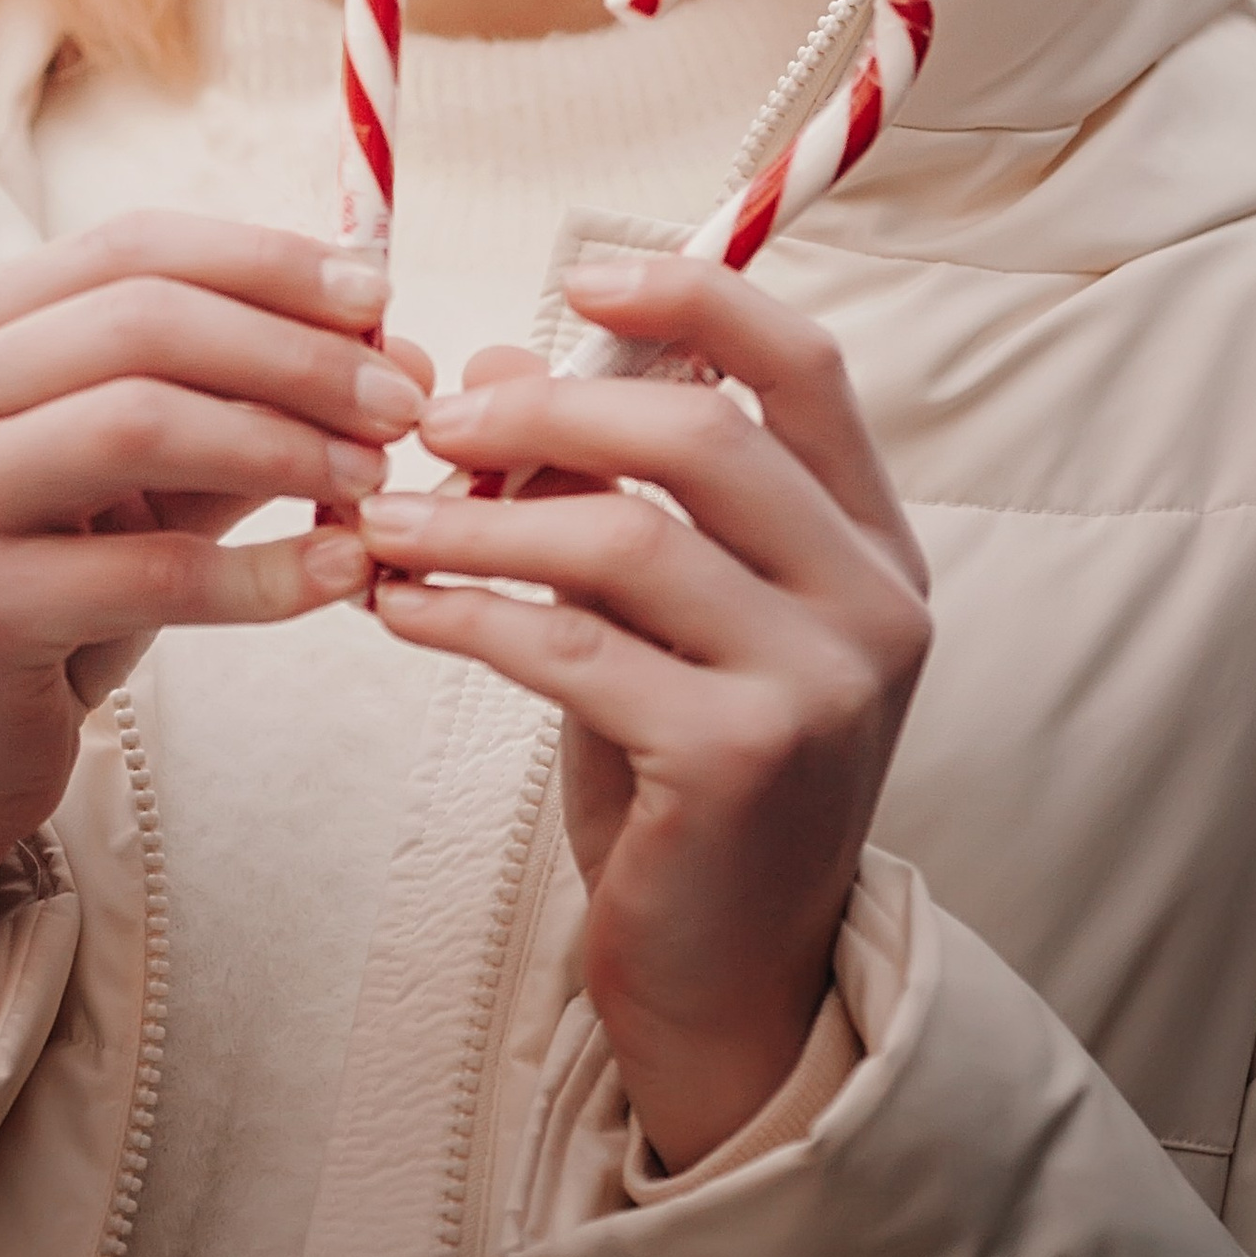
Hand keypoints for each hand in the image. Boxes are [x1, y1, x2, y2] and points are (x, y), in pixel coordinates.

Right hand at [0, 212, 426, 979]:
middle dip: (295, 351)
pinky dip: (261, 571)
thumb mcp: (136, 471)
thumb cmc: (46, 587)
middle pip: (144, 320)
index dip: (266, 261)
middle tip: (399, 398)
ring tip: (374, 479)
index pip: (133, 247)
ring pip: (140, 420)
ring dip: (283, 443)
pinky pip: (148, 571)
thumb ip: (241, 398)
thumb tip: (391, 341)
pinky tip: (337, 574)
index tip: (379, 291)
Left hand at [359, 254, 928, 1174]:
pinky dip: (469, 614)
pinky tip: (399, 608)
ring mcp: (820, 684)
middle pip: (704, 436)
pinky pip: (576, 649)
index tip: (581, 278)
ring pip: (629, 539)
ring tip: (385, 521)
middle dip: (548, 414)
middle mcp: (870, 600)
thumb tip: (489, 362)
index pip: (805, 365)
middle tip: (432, 425)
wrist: (730, 979)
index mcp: (868, 537)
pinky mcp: (742, 760)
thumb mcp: (655, 609)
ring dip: (481, 519)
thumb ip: (597, 484)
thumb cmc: (685, 766)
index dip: (696, 298)